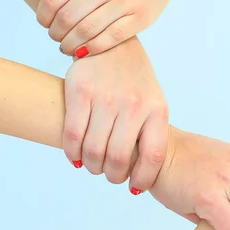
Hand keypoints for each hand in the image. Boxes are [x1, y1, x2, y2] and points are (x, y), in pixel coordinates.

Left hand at [36, 0, 179, 56]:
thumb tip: (47, 15)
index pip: (53, 0)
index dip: (43, 17)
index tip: (45, 24)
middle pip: (67, 18)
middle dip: (55, 34)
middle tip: (56, 38)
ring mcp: (125, 0)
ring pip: (85, 32)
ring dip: (70, 45)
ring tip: (67, 47)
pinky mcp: (140, 17)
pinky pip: (109, 39)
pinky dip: (91, 49)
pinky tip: (85, 51)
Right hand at [64, 37, 167, 193]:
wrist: (113, 42)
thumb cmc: (135, 79)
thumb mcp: (153, 100)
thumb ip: (149, 131)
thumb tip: (139, 175)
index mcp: (157, 109)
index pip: (153, 156)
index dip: (142, 179)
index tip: (134, 187)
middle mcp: (134, 104)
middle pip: (119, 159)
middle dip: (113, 175)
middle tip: (109, 174)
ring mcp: (106, 98)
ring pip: (94, 151)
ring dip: (91, 166)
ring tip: (93, 164)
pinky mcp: (80, 91)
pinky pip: (72, 135)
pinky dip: (72, 153)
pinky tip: (76, 155)